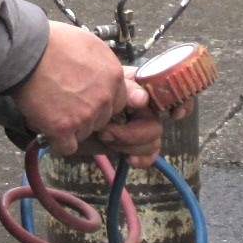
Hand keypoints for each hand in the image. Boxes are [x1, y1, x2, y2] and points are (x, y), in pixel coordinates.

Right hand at [14, 22, 148, 155]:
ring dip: (71, 127)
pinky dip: (58, 141)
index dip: (100, 102)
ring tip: (53, 111)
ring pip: (85, 133)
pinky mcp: (64, 128)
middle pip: (102, 119)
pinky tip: (50, 130)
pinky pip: (67, 146)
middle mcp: (104, 98)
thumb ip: (102, 67)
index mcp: (114, 76)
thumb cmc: (54, 42)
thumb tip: (101, 77)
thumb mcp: (90, 45)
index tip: (86, 99)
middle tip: (67, 104)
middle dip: (87, 115)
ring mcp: (86, 115)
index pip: (118, 102)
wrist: (27, 51)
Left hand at [79, 82, 195, 167]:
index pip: (173, 88)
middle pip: (158, 124)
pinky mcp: (133, 143)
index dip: (182, 101)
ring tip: (106, 140)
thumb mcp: (98, 86)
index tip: (174, 114)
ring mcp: (139, 124)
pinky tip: (128, 159)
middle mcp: (143, 104)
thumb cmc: (77, 93)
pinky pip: (150, 154)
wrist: (59, 114)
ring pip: (154, 140)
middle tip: (106, 132)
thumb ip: (122, 90)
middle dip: (134, 133)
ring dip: (130, 145)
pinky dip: (142, 159)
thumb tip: (143, 98)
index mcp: (139, 83)